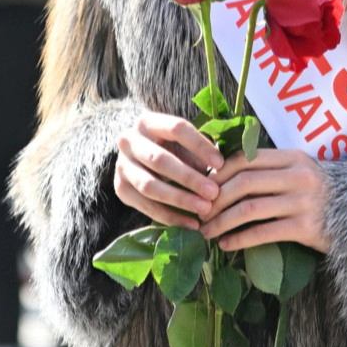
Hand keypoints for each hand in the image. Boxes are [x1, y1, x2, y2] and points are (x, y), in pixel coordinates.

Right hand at [113, 111, 223, 229]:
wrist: (140, 158)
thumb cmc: (174, 148)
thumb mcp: (185, 142)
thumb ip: (202, 151)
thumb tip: (226, 167)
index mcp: (148, 122)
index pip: (176, 129)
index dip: (200, 146)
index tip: (221, 163)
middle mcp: (128, 141)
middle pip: (159, 160)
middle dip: (189, 178)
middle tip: (214, 193)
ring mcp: (121, 166)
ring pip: (150, 185)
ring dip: (180, 200)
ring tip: (205, 210)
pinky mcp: (120, 189)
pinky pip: (146, 206)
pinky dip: (170, 217)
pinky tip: (192, 224)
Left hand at [200, 148, 331, 253]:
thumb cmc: (320, 192)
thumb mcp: (298, 171)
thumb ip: (268, 169)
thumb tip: (220, 175)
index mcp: (292, 158)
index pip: (246, 159)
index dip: (219, 172)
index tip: (203, 186)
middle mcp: (298, 176)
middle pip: (243, 183)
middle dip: (215, 199)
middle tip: (199, 212)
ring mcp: (303, 202)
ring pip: (249, 209)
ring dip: (221, 221)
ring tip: (206, 232)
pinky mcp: (306, 228)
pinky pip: (263, 232)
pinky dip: (239, 239)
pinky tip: (226, 244)